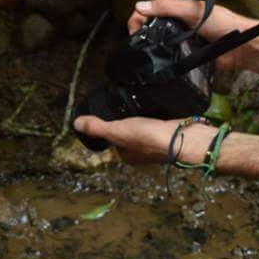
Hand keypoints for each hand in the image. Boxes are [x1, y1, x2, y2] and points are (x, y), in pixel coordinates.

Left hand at [73, 114, 217, 166]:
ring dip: (143, 117)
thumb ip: (97, 127)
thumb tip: (75, 124)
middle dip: (129, 121)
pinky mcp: (170, 134)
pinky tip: (156, 105)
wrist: (183, 138)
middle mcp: (142, 153)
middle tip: (127, 104)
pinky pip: (158, 123)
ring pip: (145, 128)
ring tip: (139, 102)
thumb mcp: (117, 131)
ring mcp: (158, 144)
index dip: (112, 126)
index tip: (113, 111)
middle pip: (130, 133)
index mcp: (128, 156)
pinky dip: (156, 116)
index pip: (114, 139)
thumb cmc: (147, 137)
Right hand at [128, 0, 258, 70]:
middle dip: (141, 32)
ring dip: (150, 47)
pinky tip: (155, 63)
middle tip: (138, 42)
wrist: (241, 48)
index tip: (134, 28)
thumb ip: (168, 6)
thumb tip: (139, 6)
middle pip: (151, 26)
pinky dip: (161, 59)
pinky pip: (168, 57)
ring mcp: (180, 40)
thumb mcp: (192, 10)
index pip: (151, 9)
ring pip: (157, 42)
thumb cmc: (220, 23)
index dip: (139, 16)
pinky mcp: (185, 56)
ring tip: (144, 55)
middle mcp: (177, 23)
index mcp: (178, 8)